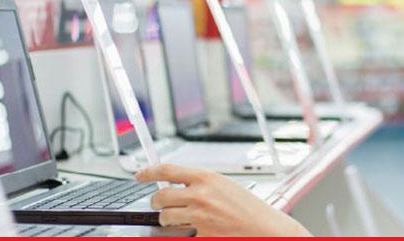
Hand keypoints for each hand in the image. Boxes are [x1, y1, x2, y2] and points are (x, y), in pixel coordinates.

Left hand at [135, 164, 311, 236]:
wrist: (263, 228)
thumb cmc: (248, 207)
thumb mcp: (224, 185)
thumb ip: (200, 183)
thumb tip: (177, 184)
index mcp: (206, 178)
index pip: (167, 170)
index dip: (148, 171)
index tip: (139, 174)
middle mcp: (200, 195)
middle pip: (160, 196)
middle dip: (156, 202)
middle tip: (159, 204)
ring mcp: (199, 216)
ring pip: (165, 217)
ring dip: (167, 219)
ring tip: (177, 218)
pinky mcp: (200, 234)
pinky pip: (179, 232)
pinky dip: (182, 232)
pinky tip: (193, 228)